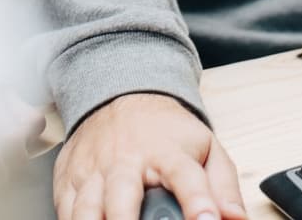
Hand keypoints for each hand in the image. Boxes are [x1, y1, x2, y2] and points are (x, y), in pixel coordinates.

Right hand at [55, 92, 245, 219]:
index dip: (198, 202)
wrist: (121, 94)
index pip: (186, 177)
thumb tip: (236, 219)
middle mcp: (126, 161)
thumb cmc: (164, 131)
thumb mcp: (205, 147)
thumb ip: (223, 186)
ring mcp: (93, 169)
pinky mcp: (69, 177)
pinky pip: (64, 208)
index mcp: (166, 153)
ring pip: (86, 207)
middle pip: (122, 197)